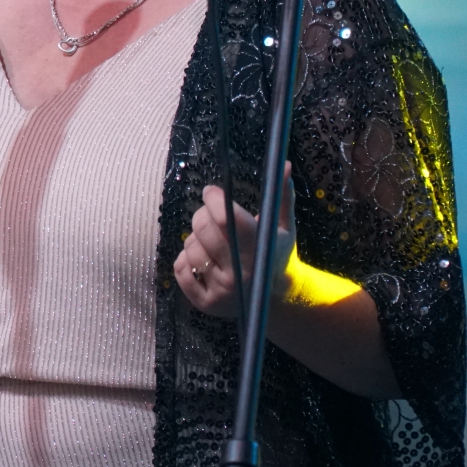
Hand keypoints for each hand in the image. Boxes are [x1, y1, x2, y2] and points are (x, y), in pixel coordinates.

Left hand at [176, 164, 295, 320]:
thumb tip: (286, 164)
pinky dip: (186, 259)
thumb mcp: (283, 227)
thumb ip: (281, 196)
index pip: (225, 218)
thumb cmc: (276, 254)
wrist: (277, 300)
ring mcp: (221, 291)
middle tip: (210, 214)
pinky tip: (204, 260)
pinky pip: (180, 268)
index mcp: (259, 251)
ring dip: (196, 238)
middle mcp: (240, 274)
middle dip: (203, 214)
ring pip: (190, 248)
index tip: (211, 192)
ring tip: (212, 242)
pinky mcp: (205, 303)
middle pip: (203, 229)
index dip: (213, 199)